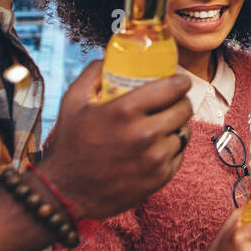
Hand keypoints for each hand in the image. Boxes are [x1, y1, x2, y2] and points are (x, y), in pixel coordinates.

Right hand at [36, 60, 192, 220]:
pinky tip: (160, 144)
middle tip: (173, 101)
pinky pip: (179, 154)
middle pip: (183, 109)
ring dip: (178, 125)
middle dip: (181, 101)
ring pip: (184, 131)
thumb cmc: (70, 145)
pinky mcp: (160, 178)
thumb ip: (92, 73)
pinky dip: (173, 147)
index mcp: (125, 111)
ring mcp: (155, 158)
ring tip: (166, 123)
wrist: (66, 192)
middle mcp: (145, 135)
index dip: (180, 82)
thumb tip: (109, 58)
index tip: (178, 81)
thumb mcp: (73, 102)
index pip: (172, 88)